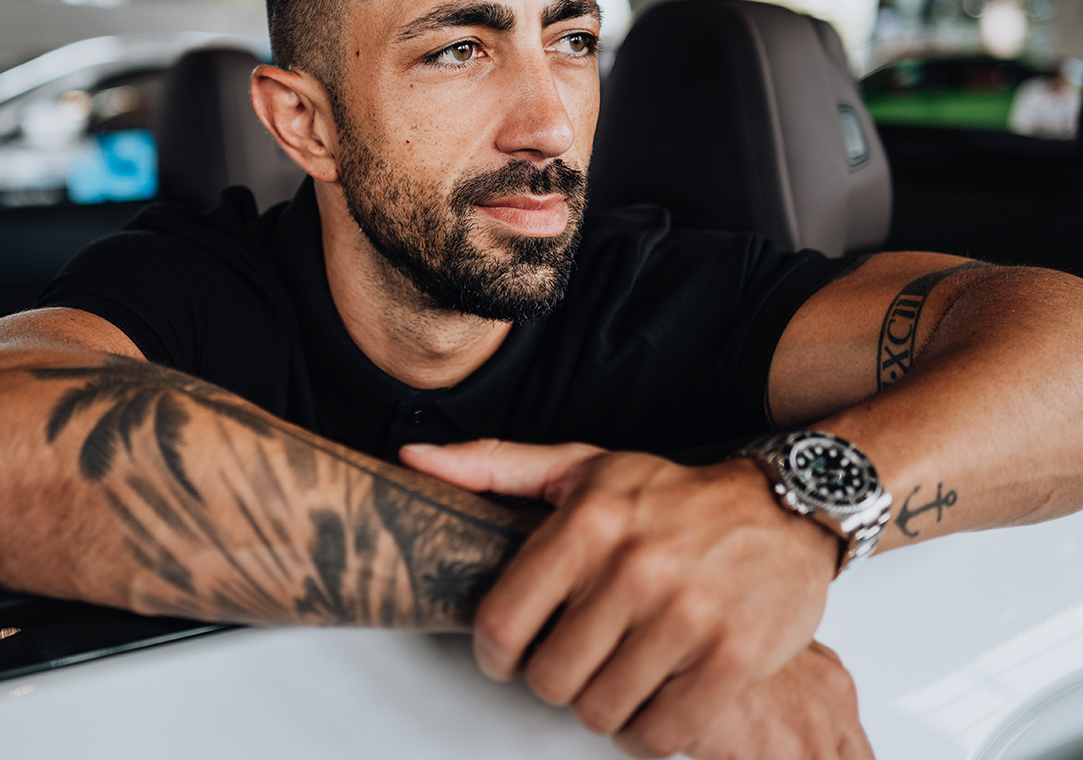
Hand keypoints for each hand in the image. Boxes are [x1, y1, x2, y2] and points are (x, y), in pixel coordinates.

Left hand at [401, 439, 839, 757]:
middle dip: (554, 676)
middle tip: (577, 653)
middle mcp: (635, 567)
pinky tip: (656, 689)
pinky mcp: (732, 660)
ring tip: (618, 667)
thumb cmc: (670, 493)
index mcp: (588, 520)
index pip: (502, 623)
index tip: (510, 651)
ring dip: (602, 702)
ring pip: (600, 712)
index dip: (495, 652)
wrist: (781, 506)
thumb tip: (412, 461)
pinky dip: (649, 728)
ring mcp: (686, 616)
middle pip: (550, 679)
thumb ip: (492, 466)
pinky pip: (660, 736)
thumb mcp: (581, 465)